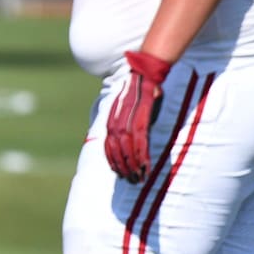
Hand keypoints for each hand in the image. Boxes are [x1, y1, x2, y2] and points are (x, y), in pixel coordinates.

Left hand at [104, 51, 172, 182]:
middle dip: (122, 167)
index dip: (112, 161)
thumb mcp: (127, 108)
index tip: (117, 173)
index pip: (107, 145)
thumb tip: (127, 136)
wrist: (145, 73)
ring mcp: (129, 120)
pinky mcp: (142, 119)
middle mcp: (117, 121)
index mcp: (112, 119)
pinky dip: (142, 155)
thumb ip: (125, 121)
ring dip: (132, 166)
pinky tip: (146, 167)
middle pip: (115, 150)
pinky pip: (141, 142)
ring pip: (127, 149)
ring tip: (137, 179)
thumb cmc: (139, 92)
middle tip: (129, 181)